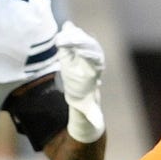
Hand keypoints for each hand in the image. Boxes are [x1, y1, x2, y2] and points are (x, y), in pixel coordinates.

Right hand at [55, 21, 104, 141]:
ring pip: (80, 38)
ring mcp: (82, 49)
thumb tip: (99, 126)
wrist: (78, 87)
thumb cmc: (83, 97)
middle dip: (80, 42)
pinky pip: (71, 38)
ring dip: (72, 36)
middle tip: (69, 40)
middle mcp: (91, 56)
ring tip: (63, 36)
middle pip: (88, 44)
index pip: (95, 58)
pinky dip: (67, 35)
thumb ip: (93, 115)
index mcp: (96, 68)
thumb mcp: (88, 108)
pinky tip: (62, 33)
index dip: (89, 54)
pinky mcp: (73, 46)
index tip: (82, 53)